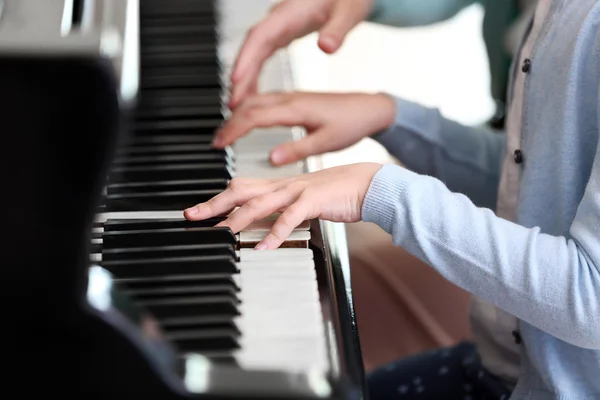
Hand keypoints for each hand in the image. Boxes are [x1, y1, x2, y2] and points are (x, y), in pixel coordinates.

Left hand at [183, 163, 382, 248]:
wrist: (367, 183)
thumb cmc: (337, 193)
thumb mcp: (303, 201)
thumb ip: (282, 210)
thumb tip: (264, 226)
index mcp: (280, 185)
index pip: (240, 189)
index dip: (217, 199)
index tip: (196, 211)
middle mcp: (284, 185)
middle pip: (241, 191)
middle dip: (216, 204)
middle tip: (194, 216)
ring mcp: (298, 190)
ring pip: (260, 203)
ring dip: (238, 220)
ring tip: (223, 234)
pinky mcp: (314, 199)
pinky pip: (290, 216)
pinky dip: (275, 233)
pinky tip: (264, 247)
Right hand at [214, 92, 395, 164]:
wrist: (370, 108)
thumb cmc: (352, 123)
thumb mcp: (326, 142)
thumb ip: (297, 150)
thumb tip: (271, 158)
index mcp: (295, 109)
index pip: (254, 116)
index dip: (233, 129)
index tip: (219, 143)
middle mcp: (290, 99)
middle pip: (249, 105)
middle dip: (229, 123)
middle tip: (216, 142)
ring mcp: (292, 97)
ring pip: (255, 101)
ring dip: (237, 115)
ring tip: (225, 134)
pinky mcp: (295, 99)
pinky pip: (265, 100)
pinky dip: (249, 110)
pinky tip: (247, 120)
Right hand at [229, 0, 373, 107]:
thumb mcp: (348, 12)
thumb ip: (338, 30)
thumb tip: (326, 47)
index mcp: (290, 13)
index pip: (261, 36)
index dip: (246, 58)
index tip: (236, 79)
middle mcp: (279, 20)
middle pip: (252, 49)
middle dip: (241, 76)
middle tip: (233, 104)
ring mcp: (278, 27)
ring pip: (254, 54)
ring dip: (244, 78)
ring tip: (238, 105)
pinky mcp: (282, 34)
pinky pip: (262, 56)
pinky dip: (255, 74)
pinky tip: (253, 94)